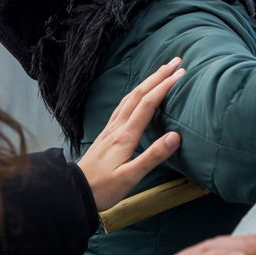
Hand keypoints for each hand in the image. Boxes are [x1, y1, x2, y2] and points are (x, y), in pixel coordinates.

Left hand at [78, 59, 184, 211]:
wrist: (73, 192)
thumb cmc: (103, 188)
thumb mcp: (131, 177)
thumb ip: (153, 156)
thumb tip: (176, 136)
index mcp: (125, 136)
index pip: (148, 104)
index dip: (164, 86)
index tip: (181, 74)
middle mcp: (117, 127)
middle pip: (138, 94)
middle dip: (157, 76)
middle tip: (175, 62)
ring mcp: (110, 129)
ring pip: (129, 98)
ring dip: (146, 82)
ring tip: (160, 72)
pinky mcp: (106, 134)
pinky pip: (122, 106)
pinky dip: (134, 94)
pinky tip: (136, 94)